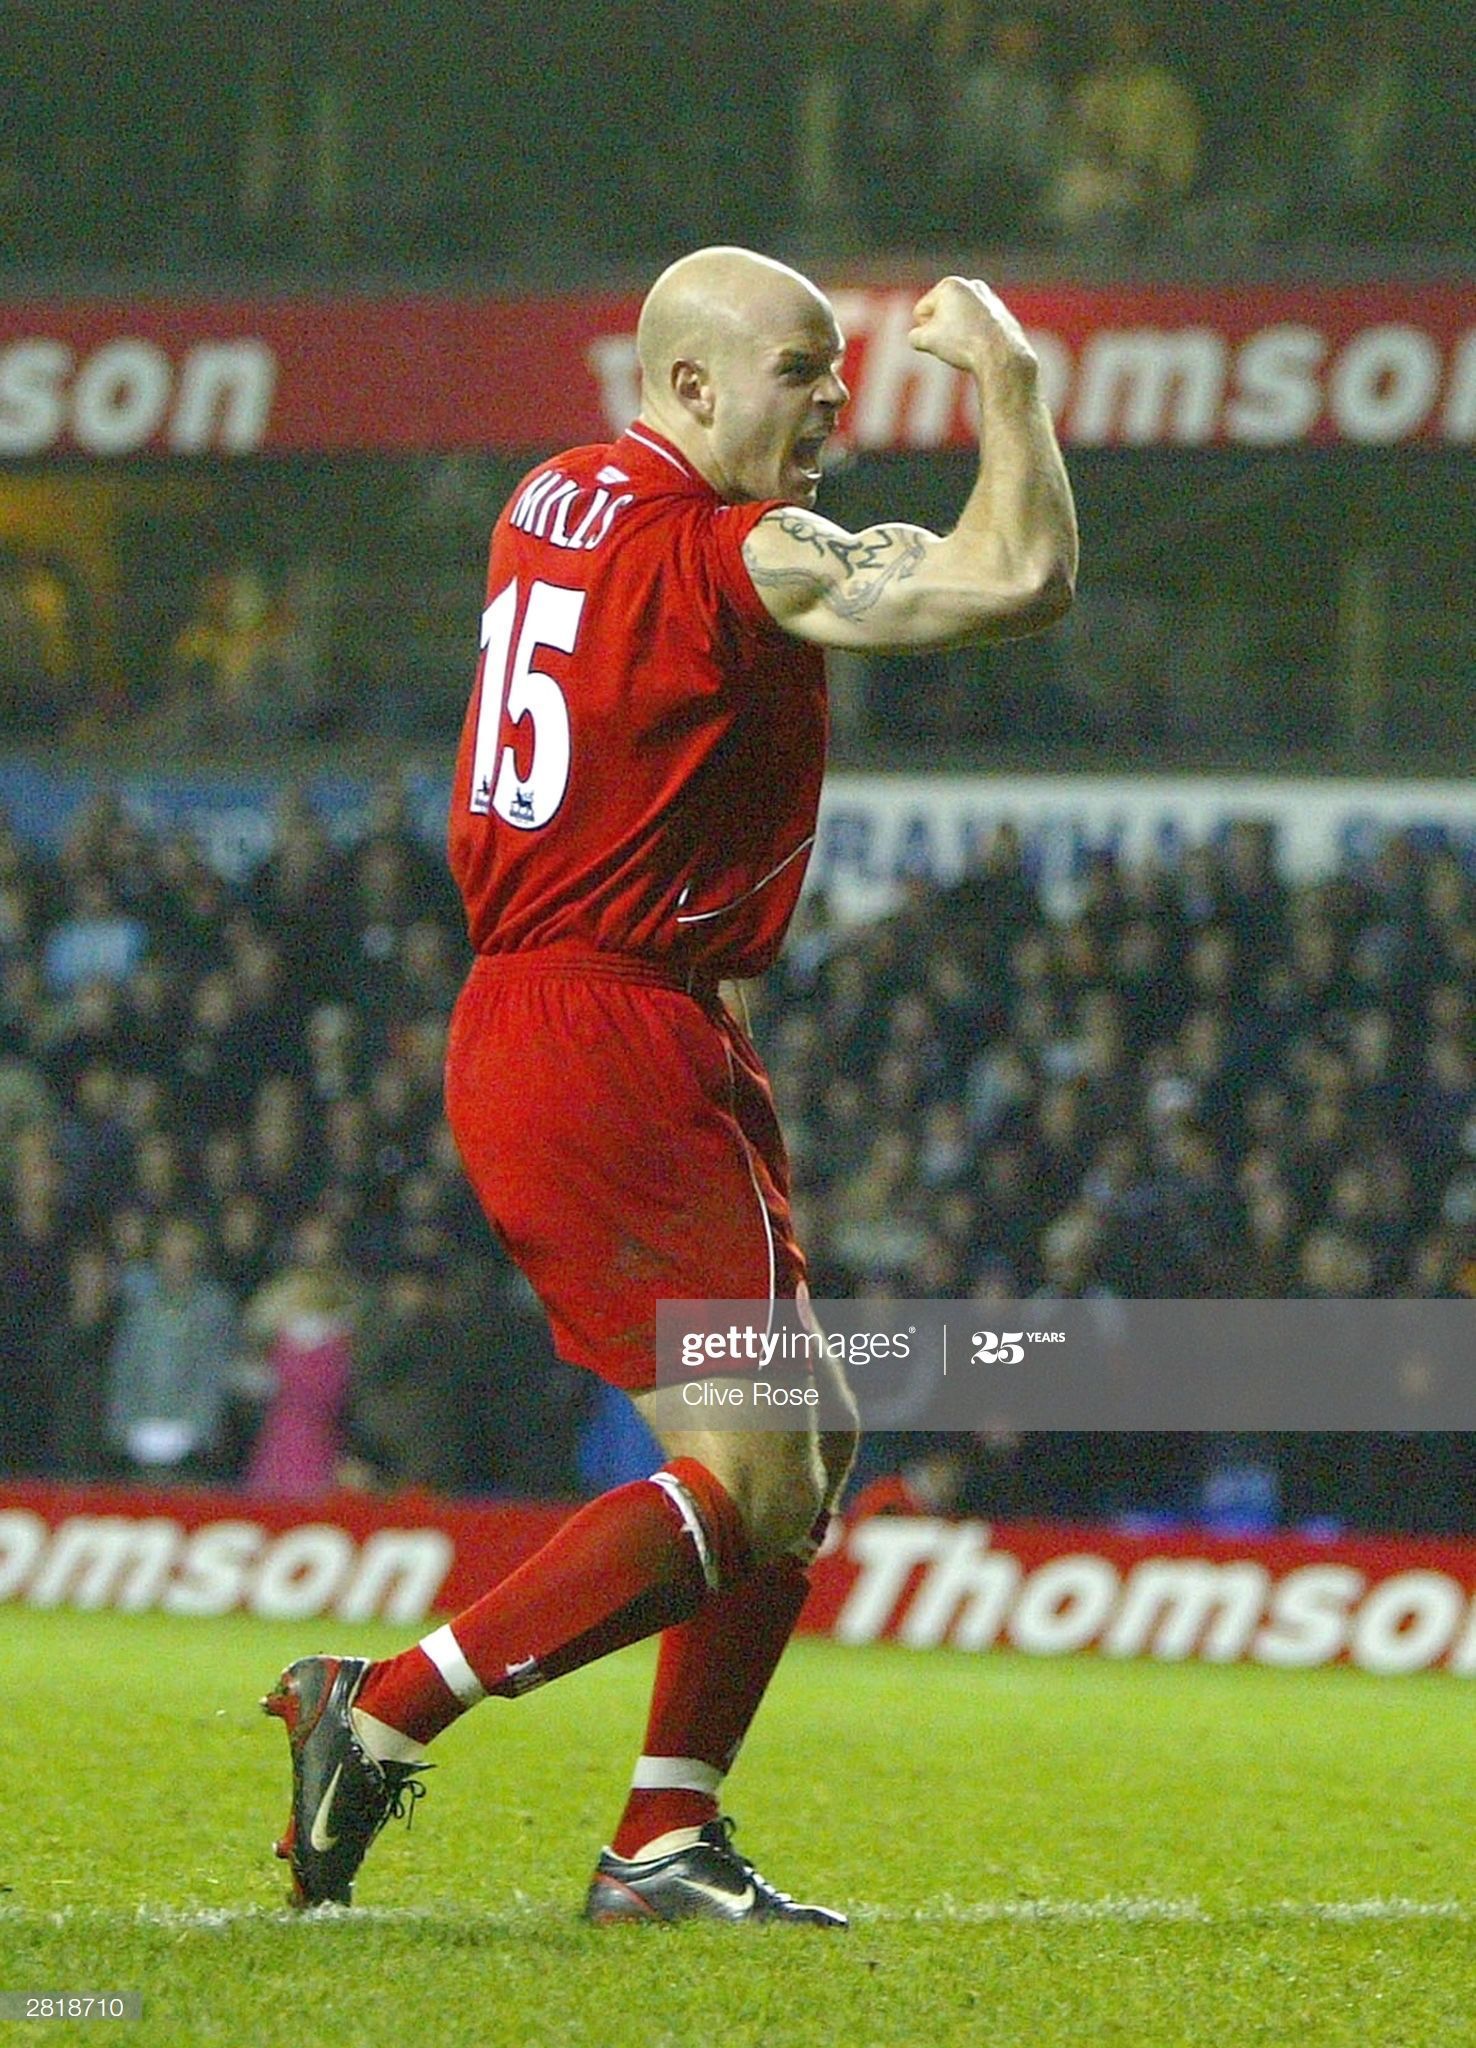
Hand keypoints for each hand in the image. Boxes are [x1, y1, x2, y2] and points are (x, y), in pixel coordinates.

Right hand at [908, 275, 1037, 380]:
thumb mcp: (925, 340)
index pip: (921, 311)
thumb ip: (915, 335)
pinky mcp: (1002, 314)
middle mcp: (971, 285)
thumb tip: (919, 337)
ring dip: (959, 333)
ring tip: (969, 345)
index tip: (941, 339)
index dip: (925, 331)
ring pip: (961, 321)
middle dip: (943, 329)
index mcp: (950, 284)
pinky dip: (977, 336)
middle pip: (942, 313)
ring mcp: (989, 298)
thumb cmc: (962, 343)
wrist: (1001, 355)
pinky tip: (983, 346)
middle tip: (955, 343)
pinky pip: (979, 327)